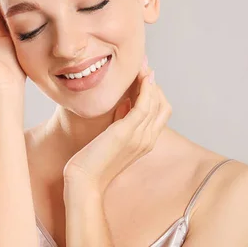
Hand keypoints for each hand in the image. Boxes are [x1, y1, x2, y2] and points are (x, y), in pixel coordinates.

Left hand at [63, 57, 171, 192]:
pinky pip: (145, 105)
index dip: (155, 93)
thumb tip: (124, 103)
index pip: (161, 112)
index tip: (143, 78)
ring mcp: (140, 136)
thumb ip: (121, 121)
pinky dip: (146, 88)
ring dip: (149, 81)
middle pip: (163, 105)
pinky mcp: (127, 132)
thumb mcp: (112, 137)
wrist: (84, 181)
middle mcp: (148, 139)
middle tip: (142, 67)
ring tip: (140, 66)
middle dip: (154, 84)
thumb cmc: (93, 161)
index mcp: (146, 142)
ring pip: (156, 102)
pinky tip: (141, 77)